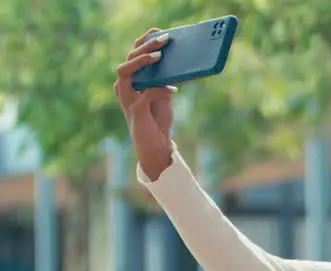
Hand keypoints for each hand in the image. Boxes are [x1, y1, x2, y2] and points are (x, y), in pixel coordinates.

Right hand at [112, 28, 176, 180]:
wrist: (156, 147)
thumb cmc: (158, 119)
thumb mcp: (164, 95)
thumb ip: (164, 80)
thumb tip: (174, 64)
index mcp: (130, 81)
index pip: (133, 54)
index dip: (143, 41)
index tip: (158, 31)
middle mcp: (123, 87)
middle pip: (128, 59)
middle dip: (145, 47)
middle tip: (164, 40)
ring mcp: (127, 99)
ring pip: (125, 72)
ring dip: (142, 62)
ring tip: (159, 57)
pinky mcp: (135, 112)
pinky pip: (144, 94)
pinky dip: (158, 90)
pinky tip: (172, 89)